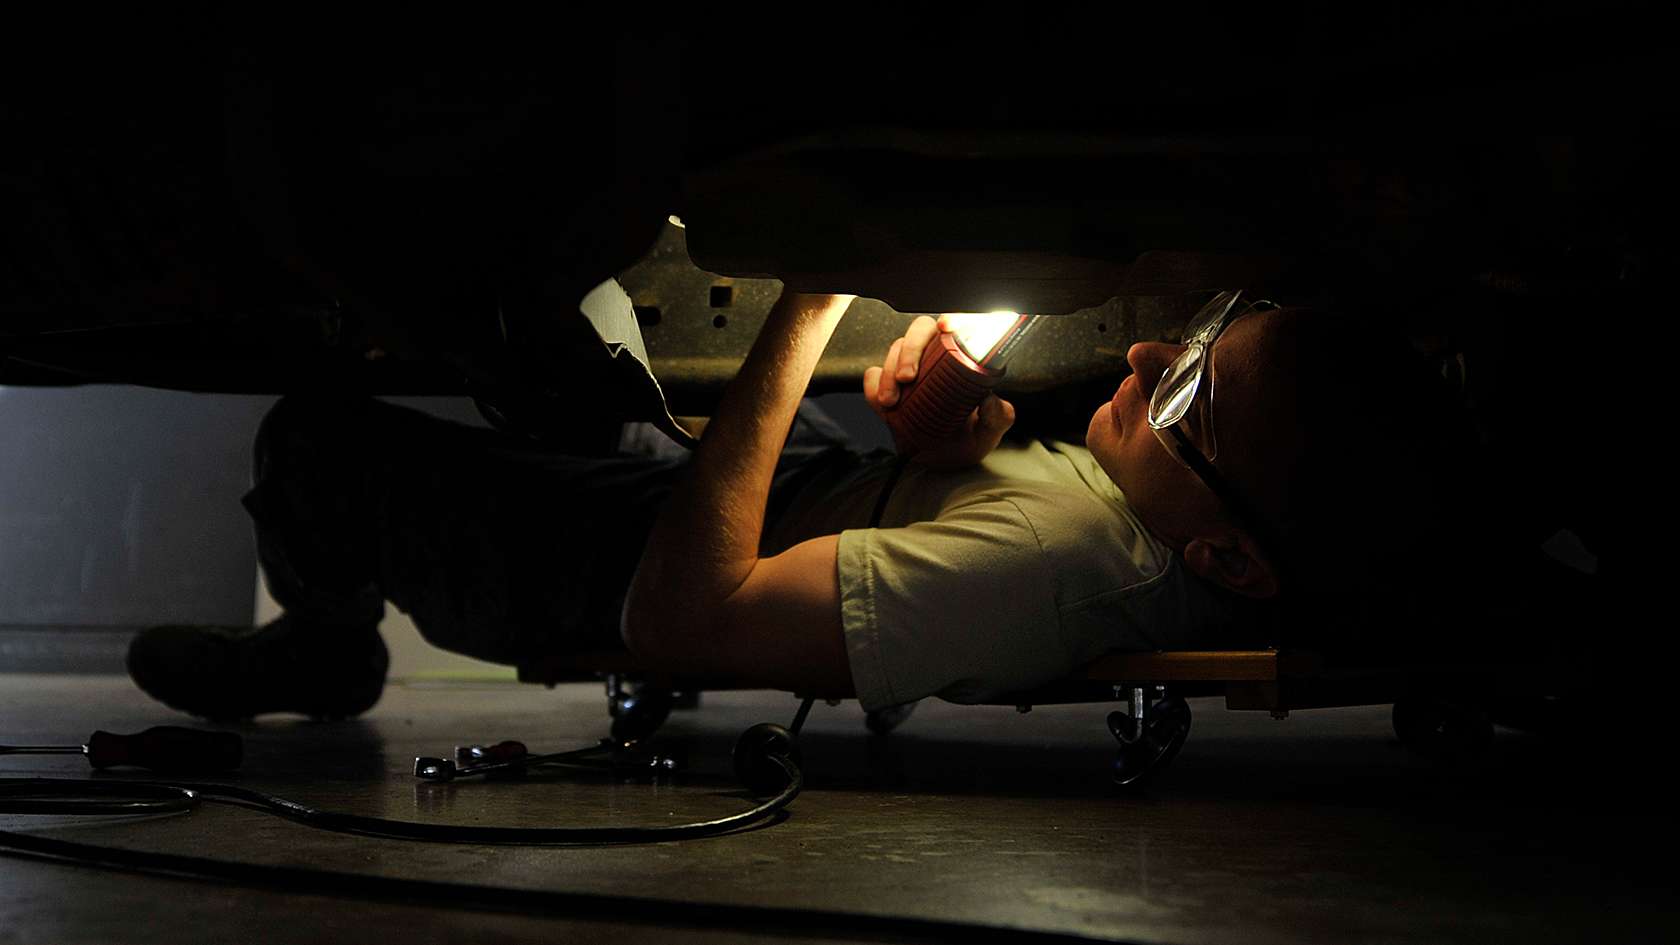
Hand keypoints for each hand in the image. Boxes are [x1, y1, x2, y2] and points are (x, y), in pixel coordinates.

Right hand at [863, 315, 1015, 468]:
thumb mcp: (988, 431)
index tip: (946, 327)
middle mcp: (934, 358)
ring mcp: (910, 370)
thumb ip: (997, 418)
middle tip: (908, 377)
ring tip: (892, 401)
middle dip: (910, 350)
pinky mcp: (888, 385)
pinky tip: (882, 402)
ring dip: (889, 372)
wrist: (941, 463)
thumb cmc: (967, 440)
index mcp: (961, 360)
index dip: (951, 319)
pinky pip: (874, 375)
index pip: (957, 328)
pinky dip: (873, 385)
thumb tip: (990, 401)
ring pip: (895, 350)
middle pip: (920, 332)